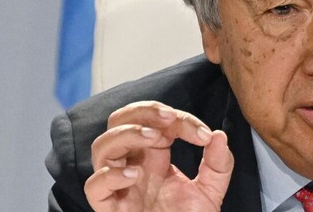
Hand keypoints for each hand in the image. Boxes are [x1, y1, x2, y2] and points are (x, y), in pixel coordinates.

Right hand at [84, 101, 233, 210]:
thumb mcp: (211, 190)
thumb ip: (218, 164)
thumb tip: (219, 135)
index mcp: (154, 155)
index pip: (157, 122)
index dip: (179, 119)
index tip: (203, 134)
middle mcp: (133, 164)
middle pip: (119, 121)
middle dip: (142, 111)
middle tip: (168, 117)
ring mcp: (119, 185)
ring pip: (101, 146)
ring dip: (126, 134)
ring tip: (153, 138)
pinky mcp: (110, 208)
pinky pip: (93, 186)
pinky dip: (110, 175)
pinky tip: (135, 175)